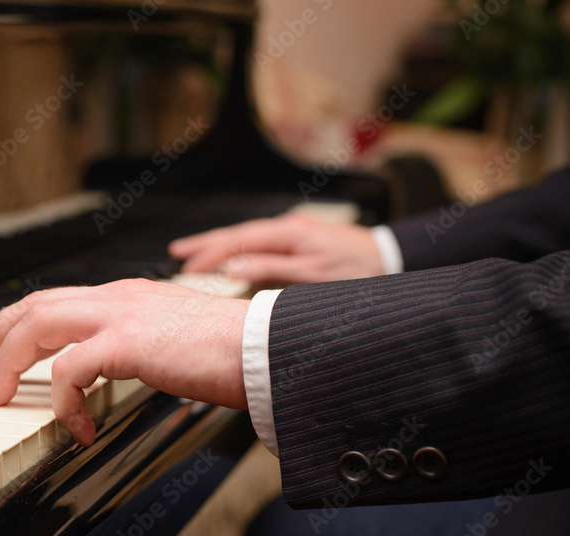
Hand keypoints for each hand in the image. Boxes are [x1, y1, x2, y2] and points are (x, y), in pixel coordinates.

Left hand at [0, 279, 248, 446]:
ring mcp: (121, 314)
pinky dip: (64, 401)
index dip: (17, 324)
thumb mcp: (174, 345)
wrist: (269, 350)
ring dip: (10, 361)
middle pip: (32, 303)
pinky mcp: (129, 341)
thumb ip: (138, 351)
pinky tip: (76, 428)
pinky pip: (72, 369)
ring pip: (37, 323)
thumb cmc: (232, 354)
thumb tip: (108, 379)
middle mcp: (117, 297)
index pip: (55, 301)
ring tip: (0, 397)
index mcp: (127, 297)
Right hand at [168, 212, 383, 284]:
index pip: (238, 241)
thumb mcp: (313, 275)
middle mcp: (288, 227)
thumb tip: (232, 267)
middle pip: (237, 234)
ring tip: (192, 253)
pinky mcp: (300, 239)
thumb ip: (271, 269)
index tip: (186, 268)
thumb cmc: (360, 271)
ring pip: (246, 236)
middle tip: (176, 253)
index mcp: (289, 233)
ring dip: (219, 245)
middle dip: (205, 244)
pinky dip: (238, 248)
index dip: (209, 254)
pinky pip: (259, 242)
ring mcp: (294, 231)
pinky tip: (229, 256)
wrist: (393, 259)